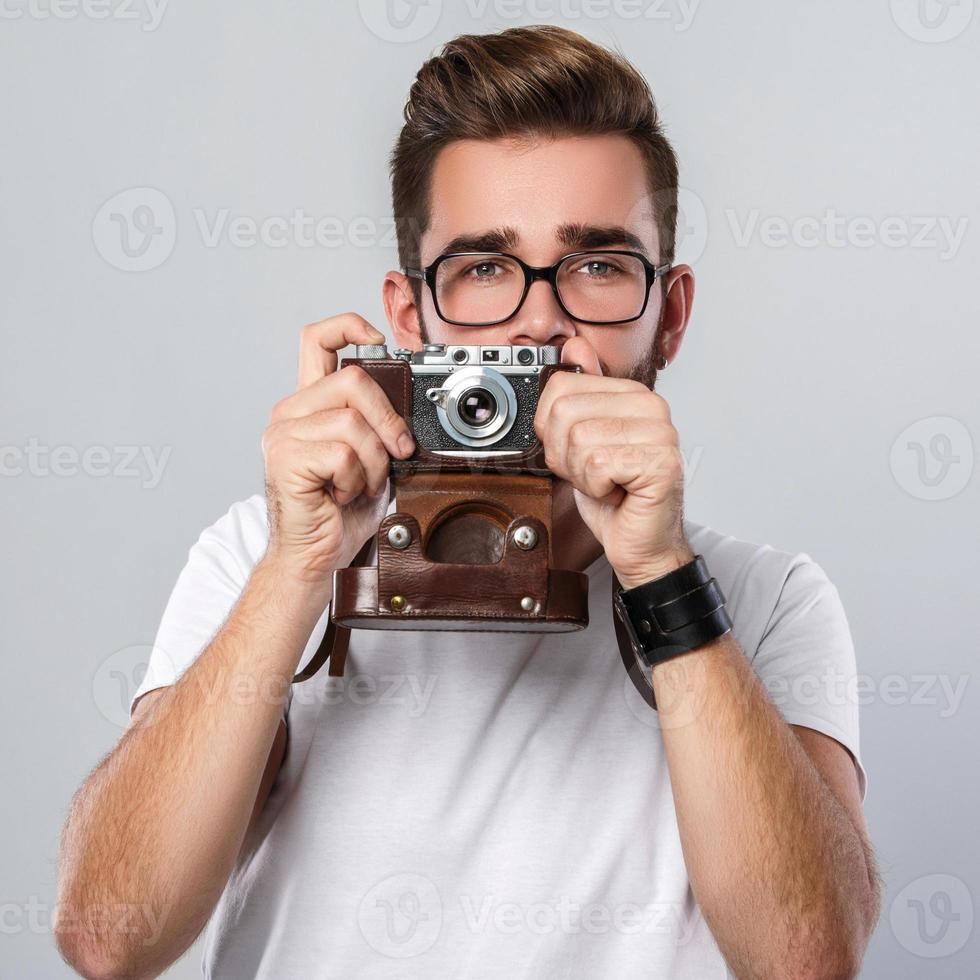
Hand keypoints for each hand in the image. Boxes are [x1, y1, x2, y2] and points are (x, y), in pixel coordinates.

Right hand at [261, 313, 414, 590]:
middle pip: (353, 379)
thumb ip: (375, 426)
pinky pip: (344, 453)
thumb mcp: (367, 459)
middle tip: (397, 451)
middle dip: (389, 418)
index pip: (317, 339)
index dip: (350, 326)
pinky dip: (356, 479)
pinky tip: (341, 494)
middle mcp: (291, 412)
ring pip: (354, 422)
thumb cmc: (339, 512)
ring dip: (374, 461)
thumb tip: (408, 409)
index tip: (380, 340)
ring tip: (361, 484)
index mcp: (309, 405)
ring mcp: (284, 434)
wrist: (313, 556)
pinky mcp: (286, 458)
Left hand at [533, 337, 692, 588]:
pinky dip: (595, 489)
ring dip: (580, 474)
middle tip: (590, 472)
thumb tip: (573, 347)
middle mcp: (651, 406)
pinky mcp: (661, 463)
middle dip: (564, 454)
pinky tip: (616, 492)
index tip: (574, 451)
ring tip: (605, 483)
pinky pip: (597, 465)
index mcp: (632, 394)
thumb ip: (580, 395)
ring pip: (579, 440)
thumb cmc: (615, 496)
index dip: (551, 429)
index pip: (560, 387)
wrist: (641, 543)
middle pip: (564, 413)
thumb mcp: (585, 441)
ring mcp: (660, 433)